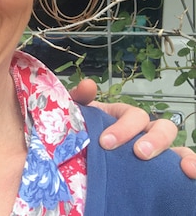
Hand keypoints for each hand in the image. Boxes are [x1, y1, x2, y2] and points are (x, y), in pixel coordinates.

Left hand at [70, 78, 195, 178]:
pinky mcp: (162, 175)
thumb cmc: (84, 135)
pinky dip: (192, 170)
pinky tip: (192, 177)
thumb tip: (88, 85)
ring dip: (186, 157)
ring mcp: (157, 154)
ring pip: (180, 150)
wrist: (80, 159)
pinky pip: (181, 171)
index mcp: (126, 118)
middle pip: (163, 129)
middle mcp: (146, 133)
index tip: (106, 142)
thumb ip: (80, 101)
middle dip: (154, 139)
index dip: (124, 127)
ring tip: (187, 170)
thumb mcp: (79, 118)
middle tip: (139, 153)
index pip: (134, 116)